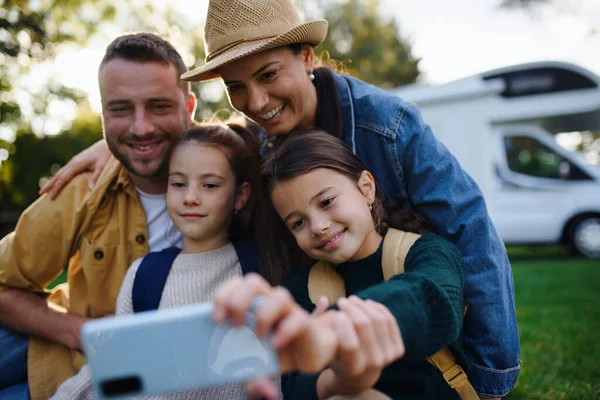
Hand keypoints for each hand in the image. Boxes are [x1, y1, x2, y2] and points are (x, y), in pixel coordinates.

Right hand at [39, 139, 111, 198]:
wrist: (108, 143)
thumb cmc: (107, 155)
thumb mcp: (102, 166)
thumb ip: (96, 177)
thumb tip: (91, 189)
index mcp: (77, 164)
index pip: (64, 178)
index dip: (57, 188)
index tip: (51, 197)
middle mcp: (73, 162)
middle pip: (59, 175)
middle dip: (50, 185)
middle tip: (40, 194)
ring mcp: (75, 160)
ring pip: (61, 172)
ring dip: (53, 180)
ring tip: (47, 189)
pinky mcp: (78, 160)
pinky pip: (66, 170)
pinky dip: (60, 176)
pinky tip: (59, 180)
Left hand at [212, 273, 338, 374]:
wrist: (311, 354)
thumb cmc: (278, 353)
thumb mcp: (259, 368)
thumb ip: (254, 379)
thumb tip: (265, 392)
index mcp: (253, 305)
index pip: (236, 286)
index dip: (223, 296)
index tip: (215, 319)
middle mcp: (270, 302)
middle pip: (253, 282)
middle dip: (239, 300)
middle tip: (234, 325)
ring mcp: (289, 310)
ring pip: (279, 294)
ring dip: (265, 314)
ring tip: (258, 336)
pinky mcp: (306, 322)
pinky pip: (298, 319)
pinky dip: (286, 331)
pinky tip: (276, 344)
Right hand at [317, 296, 404, 397]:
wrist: (358, 376)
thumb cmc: (335, 356)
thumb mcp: (323, 344)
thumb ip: (319, 321)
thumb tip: (323, 299)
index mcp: (353, 368)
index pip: (350, 344)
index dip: (343, 324)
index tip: (336, 311)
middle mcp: (373, 365)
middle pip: (365, 325)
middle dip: (352, 308)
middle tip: (342, 301)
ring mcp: (387, 358)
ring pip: (379, 320)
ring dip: (364, 305)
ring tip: (352, 300)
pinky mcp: (397, 351)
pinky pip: (390, 321)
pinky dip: (378, 308)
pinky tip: (367, 303)